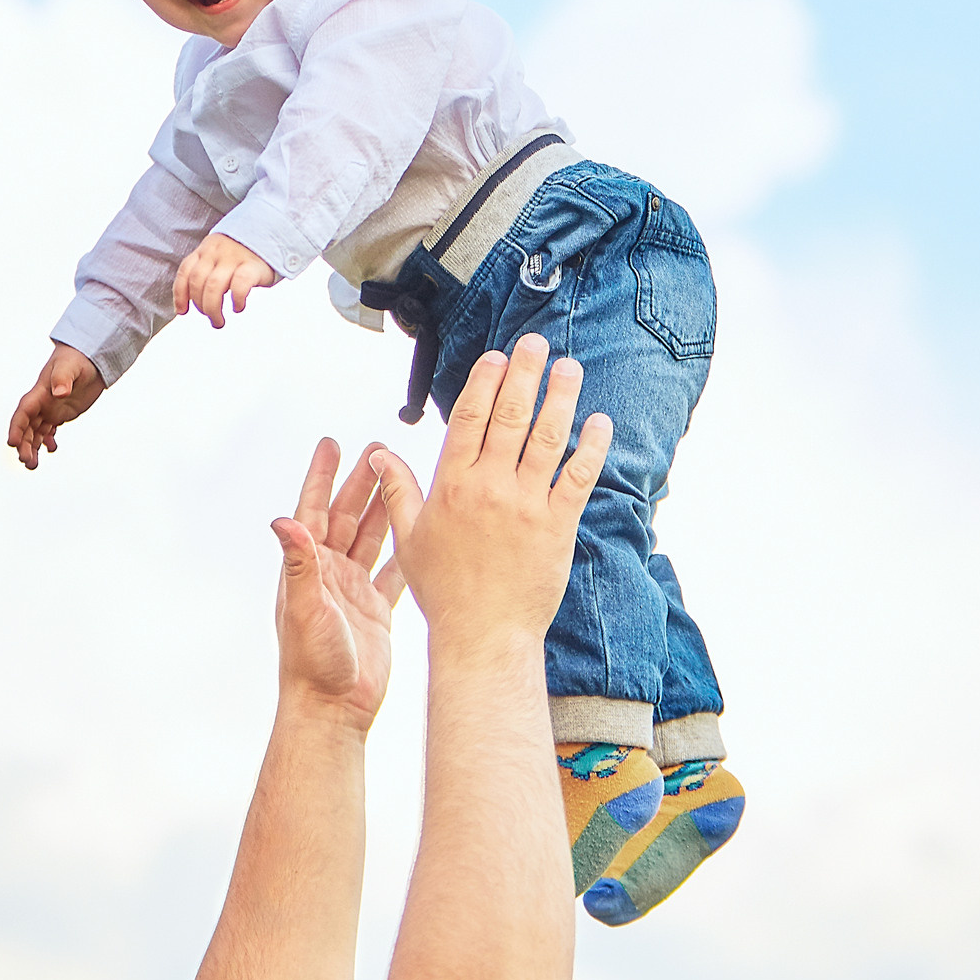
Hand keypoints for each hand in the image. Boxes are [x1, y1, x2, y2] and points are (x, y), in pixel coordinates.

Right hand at [6, 343, 105, 468]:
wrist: (89, 357)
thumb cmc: (78, 358)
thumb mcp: (70, 367)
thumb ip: (63, 379)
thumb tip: (60, 393)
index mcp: (40, 392)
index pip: (23, 413)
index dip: (16, 428)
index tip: (12, 443)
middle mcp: (41, 403)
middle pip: (27, 428)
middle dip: (24, 445)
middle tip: (27, 461)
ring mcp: (50, 409)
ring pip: (36, 432)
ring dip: (32, 448)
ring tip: (32, 465)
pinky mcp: (60, 413)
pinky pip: (49, 430)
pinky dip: (48, 442)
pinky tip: (51, 449)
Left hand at [173, 232, 277, 327]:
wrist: (273, 233)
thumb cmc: (243, 253)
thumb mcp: (220, 255)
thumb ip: (207, 271)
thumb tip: (193, 303)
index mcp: (205, 250)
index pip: (185, 272)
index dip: (180, 294)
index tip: (182, 311)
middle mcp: (216, 252)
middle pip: (198, 283)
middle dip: (200, 306)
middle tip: (211, 318)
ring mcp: (234, 257)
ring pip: (214, 287)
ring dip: (213, 309)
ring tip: (219, 321)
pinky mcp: (253, 266)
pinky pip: (239, 285)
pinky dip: (236, 300)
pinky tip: (238, 307)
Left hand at [272, 438, 405, 731]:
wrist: (333, 711)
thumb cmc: (312, 665)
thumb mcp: (306, 609)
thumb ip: (299, 564)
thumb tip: (283, 521)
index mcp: (308, 569)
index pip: (314, 510)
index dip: (322, 476)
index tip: (332, 444)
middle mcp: (329, 575)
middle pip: (346, 516)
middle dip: (361, 482)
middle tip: (379, 449)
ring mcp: (352, 592)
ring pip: (370, 538)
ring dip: (383, 508)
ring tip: (400, 477)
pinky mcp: (375, 611)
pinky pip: (392, 572)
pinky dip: (404, 550)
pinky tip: (419, 532)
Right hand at [367, 334, 611, 645]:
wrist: (483, 635)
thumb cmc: (445, 591)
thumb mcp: (410, 539)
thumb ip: (398, 491)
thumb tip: (379, 456)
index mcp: (452, 487)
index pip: (468, 419)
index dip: (483, 382)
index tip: (496, 357)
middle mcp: (489, 488)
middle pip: (509, 417)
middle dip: (523, 374)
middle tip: (535, 344)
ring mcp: (526, 505)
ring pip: (546, 439)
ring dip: (560, 398)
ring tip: (569, 368)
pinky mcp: (557, 526)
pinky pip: (578, 478)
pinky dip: (590, 448)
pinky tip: (599, 423)